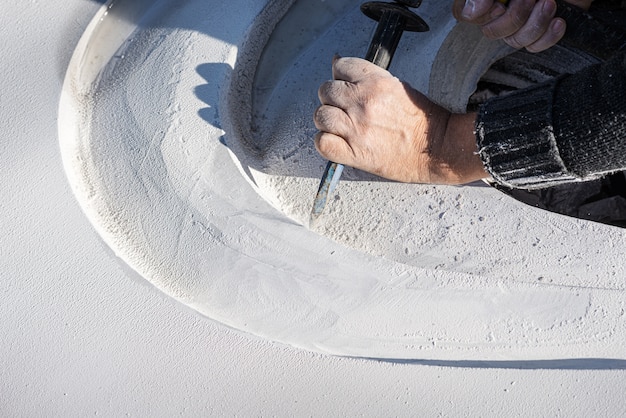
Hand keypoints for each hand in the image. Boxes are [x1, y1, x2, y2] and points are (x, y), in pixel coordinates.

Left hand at [313, 57, 486, 184]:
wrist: (435, 148)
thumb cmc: (419, 119)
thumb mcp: (396, 85)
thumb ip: (365, 75)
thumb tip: (336, 62)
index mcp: (375, 82)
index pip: (339, 67)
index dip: (340, 77)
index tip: (346, 86)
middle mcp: (363, 102)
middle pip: (326, 91)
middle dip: (332, 99)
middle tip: (344, 110)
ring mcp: (357, 129)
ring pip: (321, 116)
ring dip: (327, 122)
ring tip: (340, 127)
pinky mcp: (355, 153)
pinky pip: (322, 143)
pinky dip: (325, 143)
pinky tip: (337, 142)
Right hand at [452, 0, 592, 51]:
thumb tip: (472, 11)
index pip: (464, 14)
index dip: (480, 15)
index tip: (499, 4)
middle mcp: (498, 10)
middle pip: (491, 32)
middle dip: (515, 16)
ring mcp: (518, 22)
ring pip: (514, 41)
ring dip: (536, 22)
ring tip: (550, 3)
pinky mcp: (538, 32)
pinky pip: (534, 46)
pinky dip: (549, 35)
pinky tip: (558, 21)